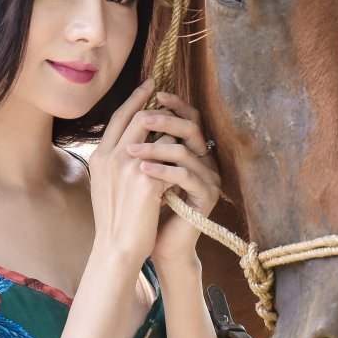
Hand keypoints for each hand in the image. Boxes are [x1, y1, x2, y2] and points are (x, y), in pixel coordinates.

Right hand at [87, 79, 167, 266]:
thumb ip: (115, 163)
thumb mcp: (106, 186)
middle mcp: (111, 156)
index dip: (135, 98)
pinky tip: (188, 154)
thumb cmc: (114, 222)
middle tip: (169, 93)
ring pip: (156, 129)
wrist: (116, 249)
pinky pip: (170, 154)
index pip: (118, 117)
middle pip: (137, 115)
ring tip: (182, 125)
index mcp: (99, 157)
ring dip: (171, 127)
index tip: (149, 85)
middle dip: (155, 102)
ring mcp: (128, 166)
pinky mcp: (147, 180)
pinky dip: (179, 152)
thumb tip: (132, 143)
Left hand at [126, 91, 221, 266]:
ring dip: (155, 147)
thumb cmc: (147, 209)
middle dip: (164, 120)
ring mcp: (209, 178)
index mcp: (191, 151)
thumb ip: (143, 144)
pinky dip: (162, 170)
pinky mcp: (207, 195)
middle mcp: (205, 161)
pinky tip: (142, 169)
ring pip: (185, 151)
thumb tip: (128, 112)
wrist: (158, 245)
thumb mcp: (140, 171)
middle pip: (191, 128)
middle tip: (141, 119)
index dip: (172, 103)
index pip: (188, 118)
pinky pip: (185, 176)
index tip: (151, 92)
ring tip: (130, 150)